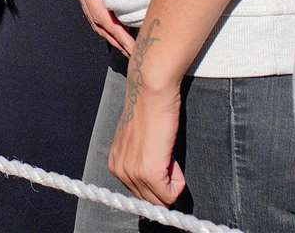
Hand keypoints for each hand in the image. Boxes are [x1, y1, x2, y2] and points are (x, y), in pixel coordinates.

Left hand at [108, 64, 185, 205]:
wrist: (150, 93)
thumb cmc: (150, 113)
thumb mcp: (138, 143)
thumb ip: (140, 163)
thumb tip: (155, 189)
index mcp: (115, 165)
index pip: (140, 194)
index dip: (158, 181)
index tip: (161, 160)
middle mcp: (119, 171)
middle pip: (150, 200)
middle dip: (166, 184)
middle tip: (167, 156)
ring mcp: (132, 173)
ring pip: (161, 199)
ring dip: (172, 181)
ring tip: (167, 153)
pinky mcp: (149, 172)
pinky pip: (170, 194)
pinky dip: (179, 181)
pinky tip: (171, 157)